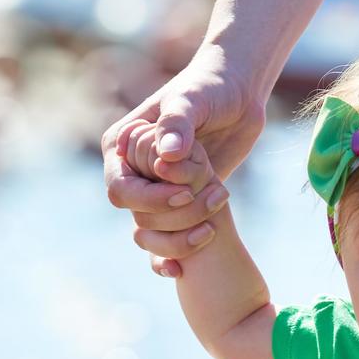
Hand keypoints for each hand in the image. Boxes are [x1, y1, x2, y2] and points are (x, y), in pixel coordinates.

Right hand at [102, 43, 266, 275]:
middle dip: (170, 219)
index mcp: (122, 146)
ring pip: (151, 232)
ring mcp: (155, 189)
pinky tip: (182, 270)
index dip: (148, 199)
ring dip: (179, 238)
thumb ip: (178, 122)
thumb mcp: (193, 99)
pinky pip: (166, 238)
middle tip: (210, 204)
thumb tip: (167, 155)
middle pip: (135, 215)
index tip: (183, 193)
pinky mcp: (180, 203)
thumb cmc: (209, 87)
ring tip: (212, 228)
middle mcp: (133, 172)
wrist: (238, 94)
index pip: (119, 188)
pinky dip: (172, 255)